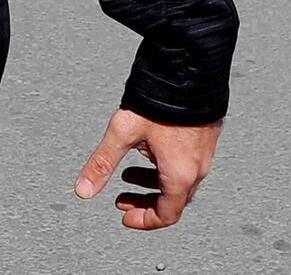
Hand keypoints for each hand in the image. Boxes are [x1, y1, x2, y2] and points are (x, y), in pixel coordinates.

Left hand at [77, 110, 219, 229]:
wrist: (191, 69)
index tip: (127, 216)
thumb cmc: (162, 100)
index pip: (166, 215)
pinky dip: (165, 165)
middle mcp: (197, 167)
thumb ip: (102, 162)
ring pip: (179, 180)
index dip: (143, 220)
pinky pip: (186, 162)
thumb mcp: (124, 133)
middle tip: (123, 197)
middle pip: (173, 199)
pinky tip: (150, 148)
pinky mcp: (206, 135)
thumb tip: (84, 188)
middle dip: (144, 201)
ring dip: (153, 182)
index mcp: (180, 174)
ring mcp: (204, 151)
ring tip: (130, 172)